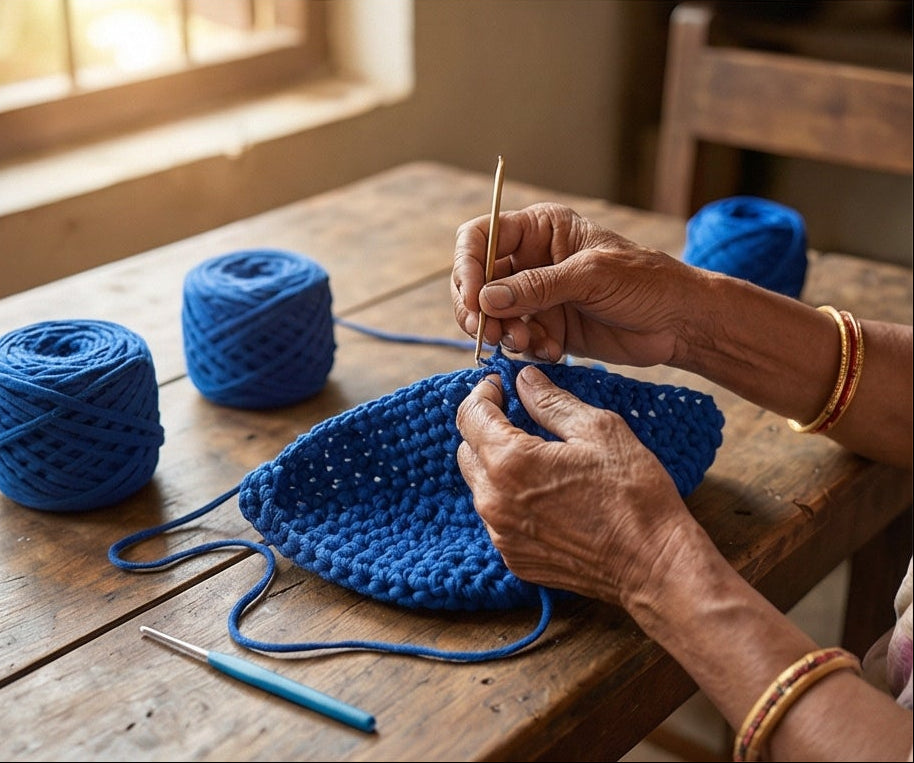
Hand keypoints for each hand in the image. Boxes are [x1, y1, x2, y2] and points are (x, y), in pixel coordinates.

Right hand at [451, 202, 705, 365]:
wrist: (679, 322)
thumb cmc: (646, 282)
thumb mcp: (591, 276)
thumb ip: (537, 287)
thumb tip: (486, 299)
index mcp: (540, 230)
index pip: (480, 238)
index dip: (467, 266)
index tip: (472, 298)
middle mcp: (532, 261)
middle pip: (477, 281)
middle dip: (478, 309)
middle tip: (491, 332)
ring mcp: (538, 297)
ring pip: (493, 315)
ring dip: (502, 332)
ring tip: (527, 342)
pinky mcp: (548, 328)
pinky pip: (518, 340)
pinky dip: (527, 349)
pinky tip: (552, 351)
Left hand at [455, 365, 693, 606]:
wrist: (652, 564)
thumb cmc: (633, 494)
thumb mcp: (598, 430)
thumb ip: (552, 402)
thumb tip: (525, 380)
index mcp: (510, 462)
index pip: (471, 416)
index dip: (484, 393)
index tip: (500, 385)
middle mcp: (494, 501)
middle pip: (467, 450)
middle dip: (485, 427)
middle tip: (517, 414)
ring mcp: (502, 535)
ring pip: (480, 486)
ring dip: (496, 464)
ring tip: (535, 453)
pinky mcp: (515, 558)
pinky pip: (497, 518)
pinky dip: (510, 498)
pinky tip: (544, 492)